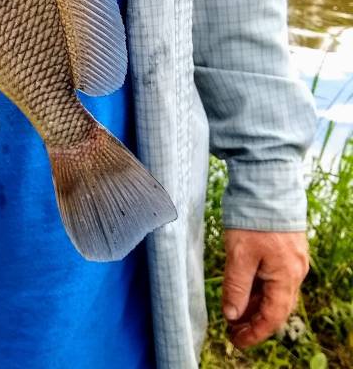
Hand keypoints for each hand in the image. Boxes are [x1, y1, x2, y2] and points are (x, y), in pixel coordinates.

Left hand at [222, 229, 309, 348]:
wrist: (267, 185)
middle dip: (254, 321)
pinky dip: (258, 288)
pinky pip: (273, 277)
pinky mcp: (284, 248)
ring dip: (254, 305)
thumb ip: (236, 286)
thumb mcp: (239, 255)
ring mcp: (291, 260)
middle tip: (231, 331)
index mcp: (286, 277)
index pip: (272, 316)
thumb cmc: (253, 218)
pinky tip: (243, 290)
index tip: (236, 341)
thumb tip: (232, 314)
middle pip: (275, 307)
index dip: (254, 332)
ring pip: (274, 292)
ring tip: (233, 313)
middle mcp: (294, 271)